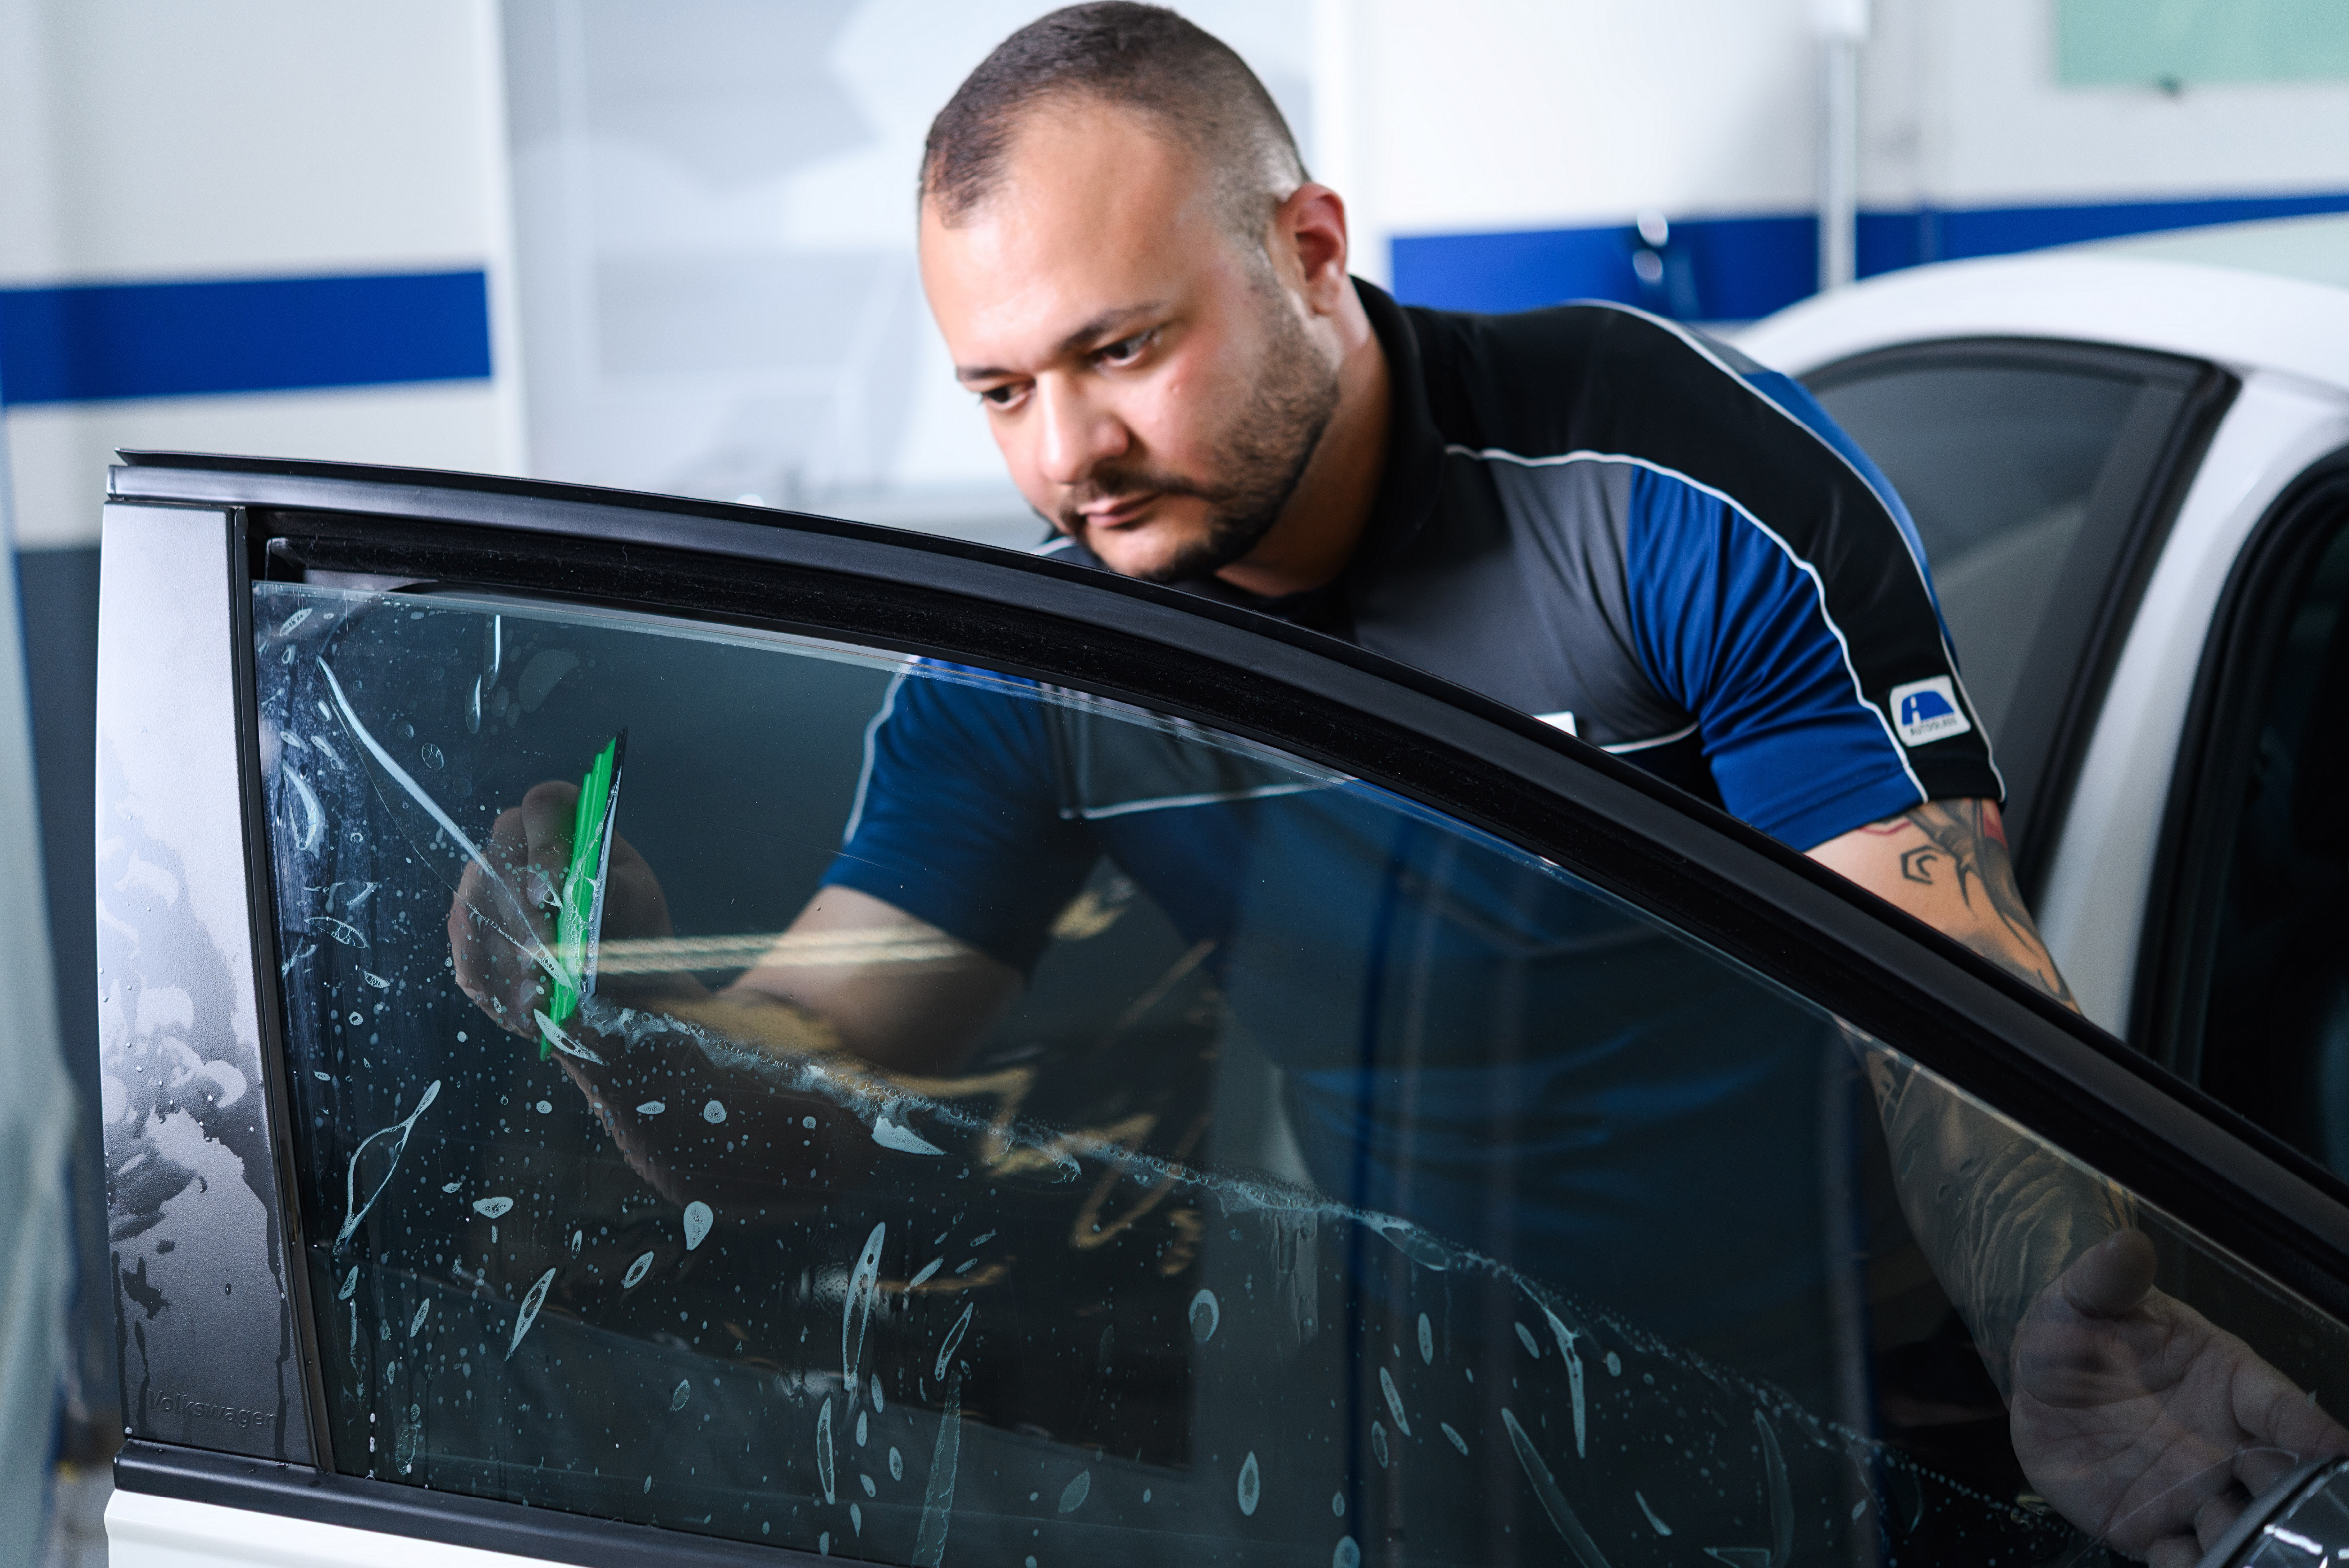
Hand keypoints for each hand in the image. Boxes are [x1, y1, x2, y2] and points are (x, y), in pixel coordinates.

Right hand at [448, 779, 674, 1038]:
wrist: (622, 984)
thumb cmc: (633, 932)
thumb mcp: (637, 907)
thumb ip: (612, 888)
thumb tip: (576, 883)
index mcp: (569, 826)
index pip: (544, 806)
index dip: (542, 845)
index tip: (549, 894)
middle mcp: (521, 847)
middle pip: (499, 858)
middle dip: (518, 915)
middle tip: (541, 958)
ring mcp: (489, 885)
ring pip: (476, 906)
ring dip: (504, 955)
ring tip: (537, 995)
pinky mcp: (473, 928)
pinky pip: (464, 945)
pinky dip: (489, 980)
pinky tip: (517, 1005)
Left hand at [2010, 1230, 2348, 1566]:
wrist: (2035, 1381)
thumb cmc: (2077, 1332)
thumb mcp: (2082, 1299)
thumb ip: (2106, 1277)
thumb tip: (2126, 1242)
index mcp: (2225, 1380)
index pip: (2279, 1404)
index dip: (2308, 1427)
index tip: (2335, 1448)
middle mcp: (2223, 1442)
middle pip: (2277, 1477)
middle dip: (2292, 1500)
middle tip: (2299, 1521)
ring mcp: (2191, 1488)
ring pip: (2239, 1526)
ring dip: (2248, 1543)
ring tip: (2250, 1550)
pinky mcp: (2151, 1525)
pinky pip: (2183, 1558)